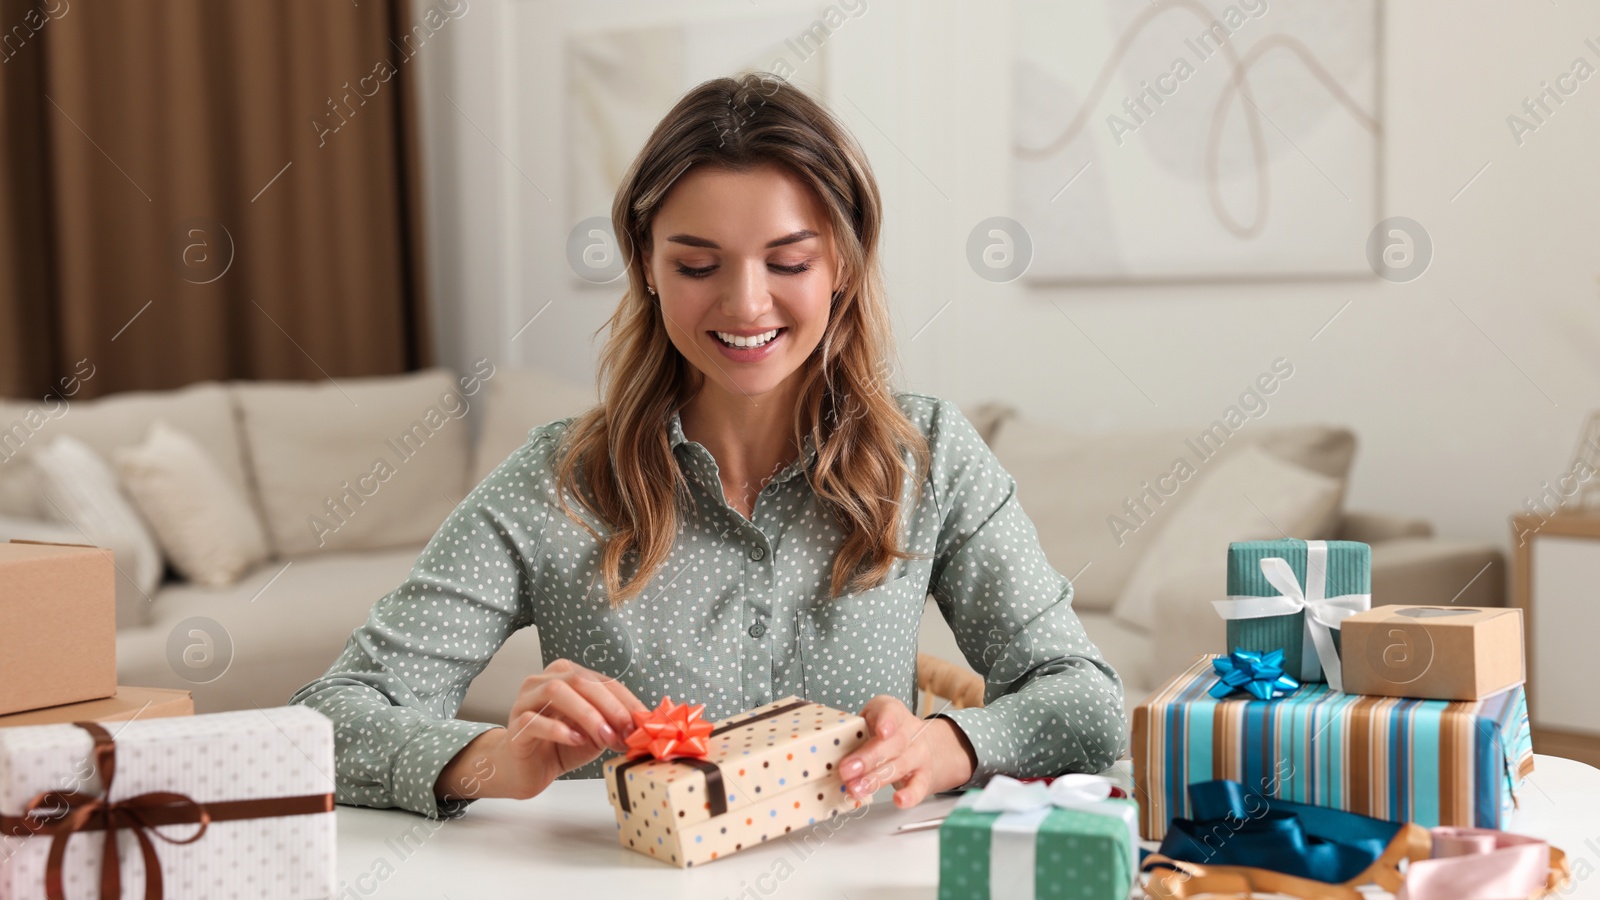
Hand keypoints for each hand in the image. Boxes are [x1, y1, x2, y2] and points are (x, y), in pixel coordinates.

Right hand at [436, 658, 647, 802]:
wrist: (525, 770)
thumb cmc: (560, 746)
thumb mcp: (594, 733)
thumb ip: (612, 724)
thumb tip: (642, 726)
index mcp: (566, 676)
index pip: (602, 680)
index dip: (625, 699)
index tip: (644, 721)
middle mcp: (542, 681)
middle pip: (579, 680)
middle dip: (609, 705)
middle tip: (627, 731)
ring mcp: (524, 701)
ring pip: (556, 691)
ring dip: (587, 714)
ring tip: (605, 737)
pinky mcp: (514, 726)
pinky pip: (534, 721)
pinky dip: (559, 729)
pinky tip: (576, 740)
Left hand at [837, 695, 976, 808]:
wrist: (930, 746)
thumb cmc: (889, 734)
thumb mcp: (871, 723)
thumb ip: (853, 734)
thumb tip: (822, 754)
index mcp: (892, 713)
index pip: (891, 711)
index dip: (887, 720)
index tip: (881, 731)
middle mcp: (909, 732)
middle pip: (892, 744)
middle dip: (868, 758)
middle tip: (847, 770)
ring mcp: (918, 755)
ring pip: (899, 766)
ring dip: (876, 779)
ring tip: (856, 789)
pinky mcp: (924, 777)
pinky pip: (919, 787)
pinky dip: (909, 795)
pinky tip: (899, 800)